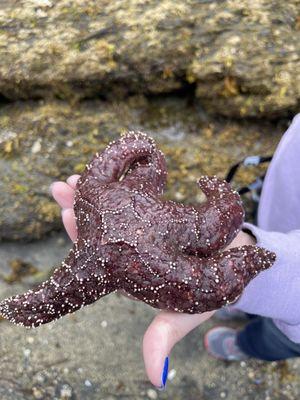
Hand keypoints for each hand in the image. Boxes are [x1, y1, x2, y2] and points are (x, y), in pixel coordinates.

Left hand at [51, 176, 252, 387]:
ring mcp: (141, 228)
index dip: (80, 235)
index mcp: (127, 271)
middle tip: (63, 187)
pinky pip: (136, 196)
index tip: (66, 215)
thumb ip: (166, 336)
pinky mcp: (156, 212)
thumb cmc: (205, 291)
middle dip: (79, 208)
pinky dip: (128, 180)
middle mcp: (129, 248)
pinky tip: (121, 165)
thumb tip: (154, 377)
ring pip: (112, 209)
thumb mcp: (186, 313)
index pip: (97, 254)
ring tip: (78, 176)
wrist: (231, 262)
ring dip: (96, 191)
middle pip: (97, 228)